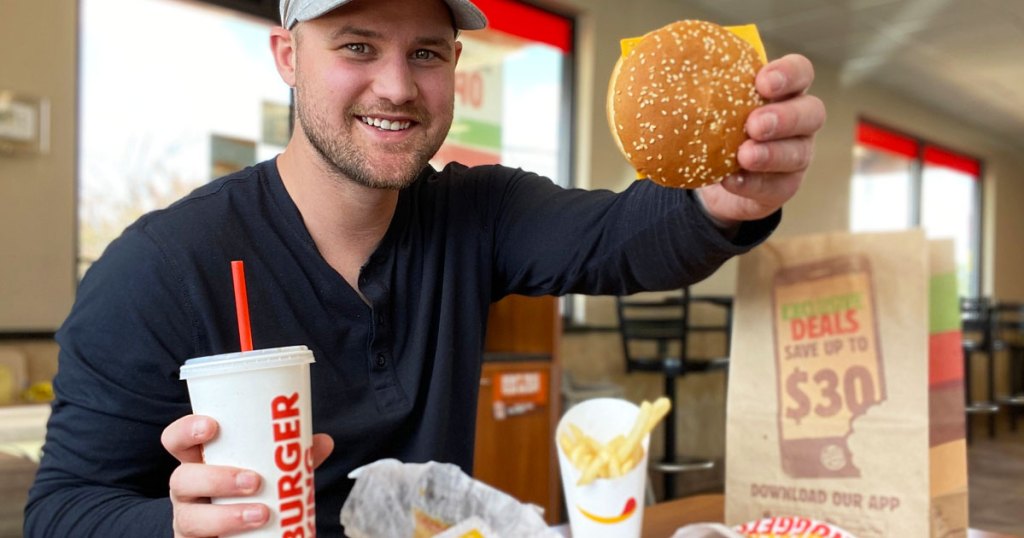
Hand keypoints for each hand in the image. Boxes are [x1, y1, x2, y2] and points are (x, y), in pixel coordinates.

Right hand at [162, 415, 334, 536]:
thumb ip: (293, 457)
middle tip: (254, 480)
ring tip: (261, 514)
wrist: (243, 534)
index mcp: (200, 461)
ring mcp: (188, 520)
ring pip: (189, 519)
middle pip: (181, 479)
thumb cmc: (252, 491)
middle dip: (216, 478)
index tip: (212, 426)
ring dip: (226, 517)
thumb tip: (323, 442)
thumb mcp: (269, 471)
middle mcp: (188, 490)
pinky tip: (252, 535)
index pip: (177, 441)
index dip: (186, 431)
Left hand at [697, 53, 825, 226]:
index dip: (788, 74)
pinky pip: (776, 186)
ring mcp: (796, 154)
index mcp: (783, 92)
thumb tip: (655, 76)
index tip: (762, 81)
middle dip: (784, 117)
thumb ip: (698, 91)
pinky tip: (731, 180)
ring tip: (744, 155)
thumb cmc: (717, 129)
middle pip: (811, 112)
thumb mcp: (709, 106)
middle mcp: (798, 121)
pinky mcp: (785, 185)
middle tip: (754, 123)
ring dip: (771, 154)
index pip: (800, 73)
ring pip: (797, 153)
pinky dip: (752, 183)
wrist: (716, 177)